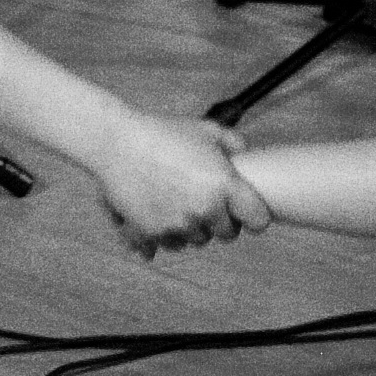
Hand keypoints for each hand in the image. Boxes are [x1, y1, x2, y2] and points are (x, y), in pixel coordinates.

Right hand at [95, 114, 270, 256]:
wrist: (117, 141)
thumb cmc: (161, 132)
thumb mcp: (205, 129)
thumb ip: (233, 143)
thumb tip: (244, 153)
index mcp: (223, 185)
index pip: (258, 220)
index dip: (252, 215)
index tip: (244, 210)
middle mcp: (204, 209)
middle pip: (226, 234)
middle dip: (219, 221)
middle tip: (205, 202)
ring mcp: (177, 224)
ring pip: (195, 241)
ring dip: (190, 228)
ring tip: (177, 203)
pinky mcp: (151, 233)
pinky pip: (165, 246)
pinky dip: (162, 235)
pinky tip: (158, 215)